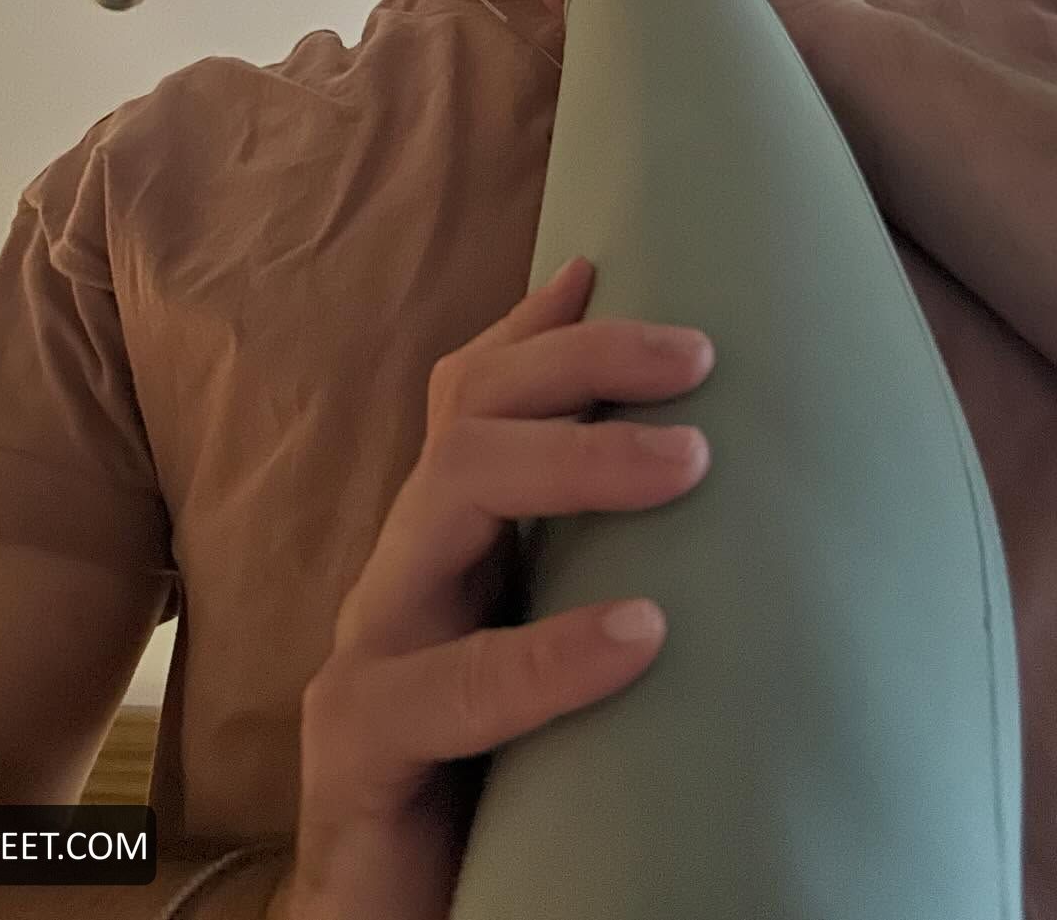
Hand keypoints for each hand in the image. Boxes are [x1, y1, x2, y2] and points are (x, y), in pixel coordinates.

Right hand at [283, 255, 714, 919]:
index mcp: (445, 546)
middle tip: (698, 362)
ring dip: (573, 463)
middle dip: (579, 366)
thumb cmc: (493, 779)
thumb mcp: (547, 639)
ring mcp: (370, 655)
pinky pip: (447, 688)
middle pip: (468, 421)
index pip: (473, 396)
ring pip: (444, 501)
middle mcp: (401, 575)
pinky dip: (546, 655)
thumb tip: (697, 455)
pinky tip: (636, 637)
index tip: (623, 276)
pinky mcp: (358, 751)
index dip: (542, 328)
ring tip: (686, 463)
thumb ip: (592, 558)